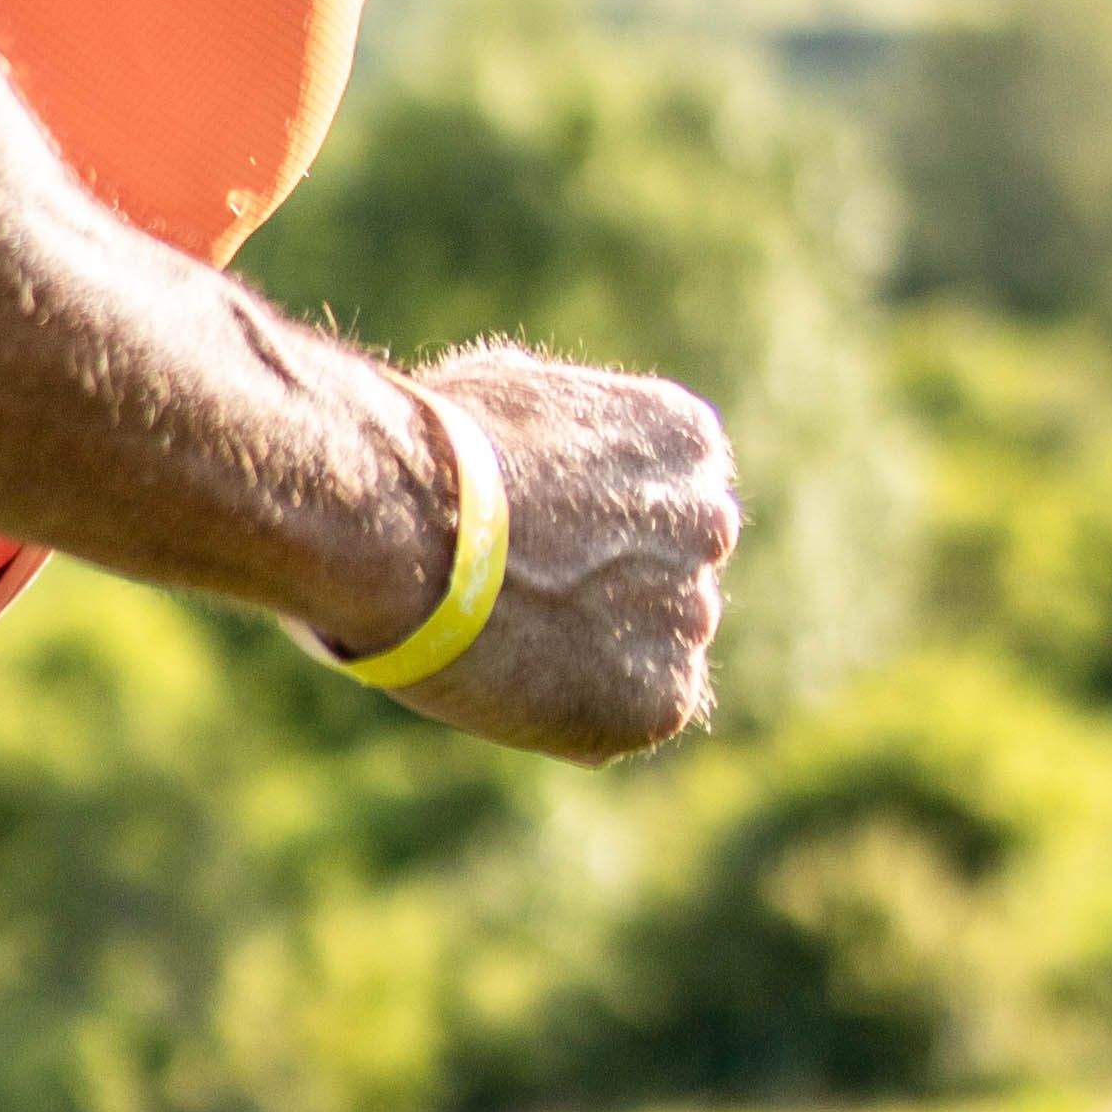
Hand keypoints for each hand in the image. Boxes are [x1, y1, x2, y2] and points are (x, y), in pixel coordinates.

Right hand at [383, 340, 736, 762]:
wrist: (402, 524)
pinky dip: (579, 710)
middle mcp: (710, 526)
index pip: (669, 495)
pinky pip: (629, 715)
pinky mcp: (662, 699)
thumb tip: (552, 454)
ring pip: (652, 648)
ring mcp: (691, 615)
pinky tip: (514, 677)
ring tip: (506, 638)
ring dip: (596, 652)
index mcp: (686, 441)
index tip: (550, 536)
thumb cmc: (433, 449)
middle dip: (614, 586)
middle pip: (672, 571)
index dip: (602, 521)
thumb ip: (569, 434)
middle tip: (531, 596)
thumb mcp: (519, 396)